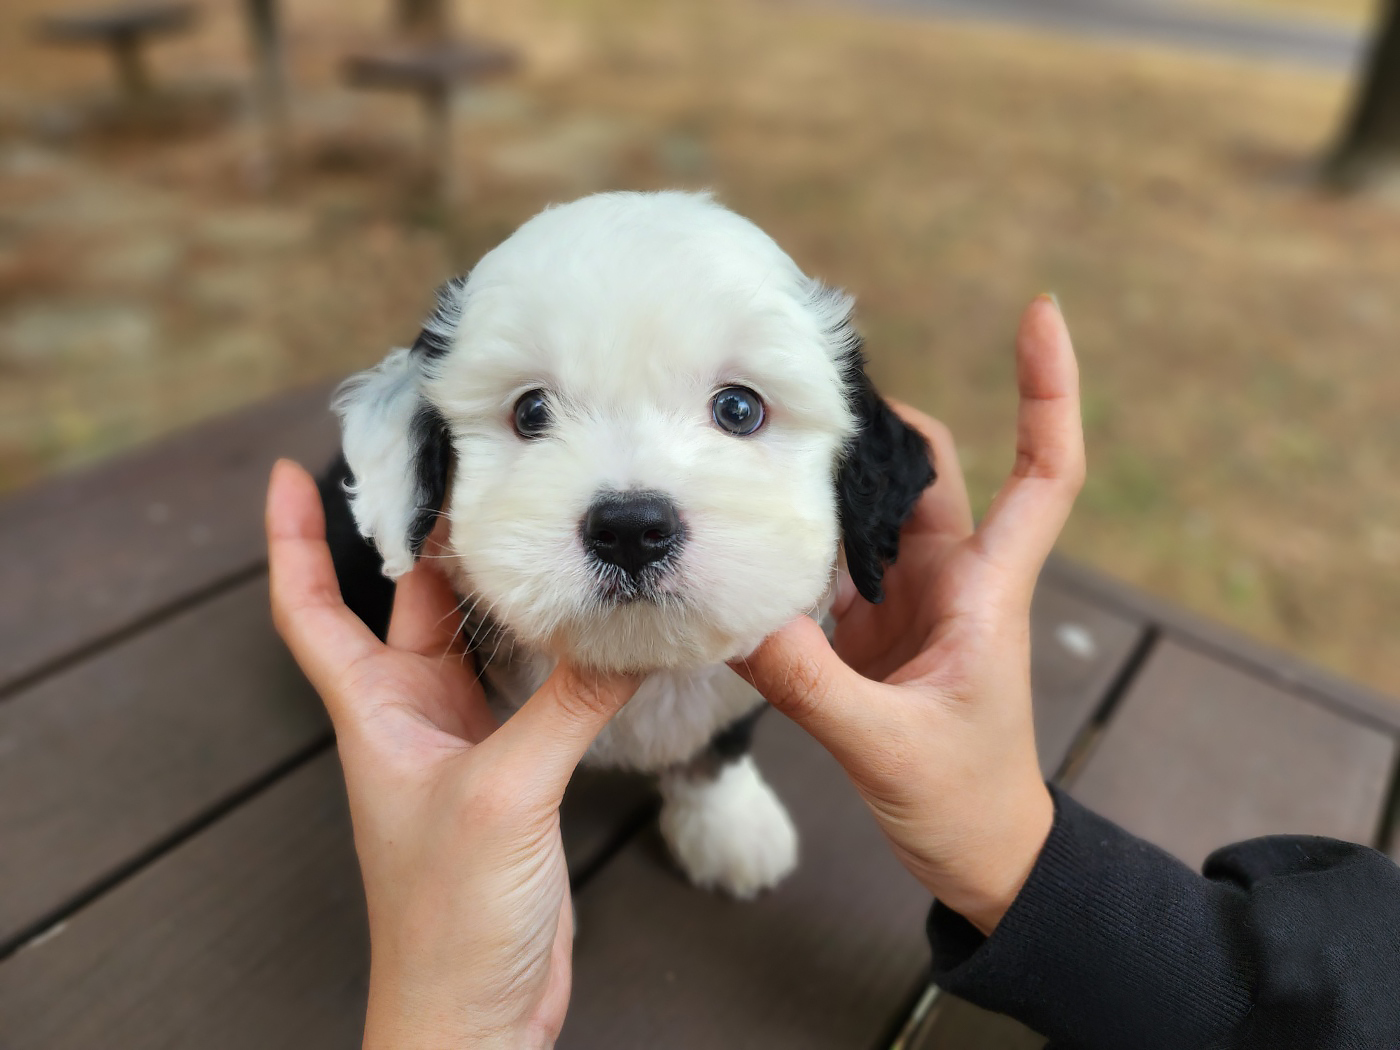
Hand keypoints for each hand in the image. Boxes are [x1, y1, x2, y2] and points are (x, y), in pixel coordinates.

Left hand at [266, 460, 637, 1048]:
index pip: (309, 608)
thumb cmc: (447, 920)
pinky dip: (559, 652)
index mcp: (375, 712)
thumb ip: (565, 708)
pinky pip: (532, 688)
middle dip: (431, 538)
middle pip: (409, 603)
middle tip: (472, 470)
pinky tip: (592, 626)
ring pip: (476, 640)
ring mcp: (466, 743)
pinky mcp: (516, 772)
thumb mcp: (504, 796)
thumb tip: (624, 635)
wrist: (475, 1011)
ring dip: (500, 589)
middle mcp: (413, 717)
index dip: (293, 539)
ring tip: (538, 524)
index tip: (289, 474)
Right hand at [736, 296, 1084, 934]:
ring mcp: (908, 602)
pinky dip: (794, 546)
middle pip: (926, 469)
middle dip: (878, 421)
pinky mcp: (870, 631)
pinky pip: (830, 566)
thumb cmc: (966, 803)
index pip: (1046, 468)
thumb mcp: (886, 745)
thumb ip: (811, 683)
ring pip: (869, 513)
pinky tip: (747, 532)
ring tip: (755, 445)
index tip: (1037, 311)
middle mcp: (952, 578)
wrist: (977, 854)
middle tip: (805, 380)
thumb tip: (735, 615)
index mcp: (986, 588)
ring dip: (824, 484)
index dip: (1047, 388)